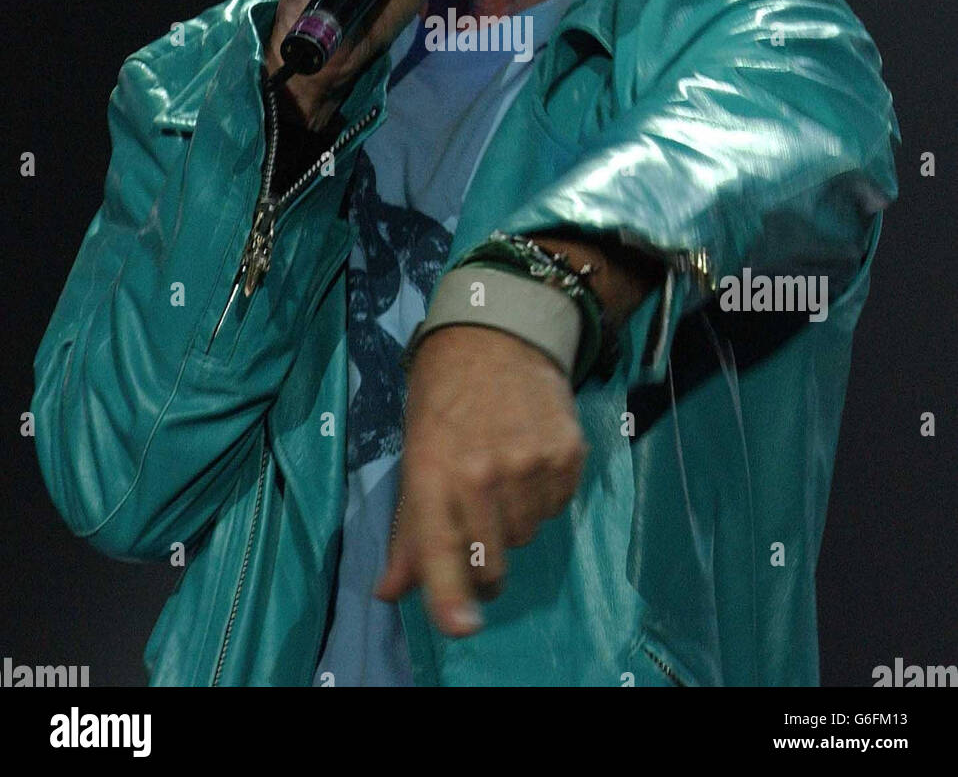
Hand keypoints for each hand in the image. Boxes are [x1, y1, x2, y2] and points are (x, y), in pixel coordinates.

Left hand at [374, 324, 587, 636]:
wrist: (499, 334)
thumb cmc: (444, 396)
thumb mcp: (414, 454)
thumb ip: (407, 528)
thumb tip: (389, 592)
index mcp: (434, 470)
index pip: (441, 548)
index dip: (451, 596)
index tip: (462, 626)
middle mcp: (484, 471)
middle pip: (491, 562)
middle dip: (481, 561)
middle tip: (475, 525)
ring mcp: (531, 464)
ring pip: (525, 537)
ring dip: (512, 522)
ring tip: (502, 474)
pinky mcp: (568, 455)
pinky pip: (556, 509)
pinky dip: (542, 498)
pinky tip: (528, 460)